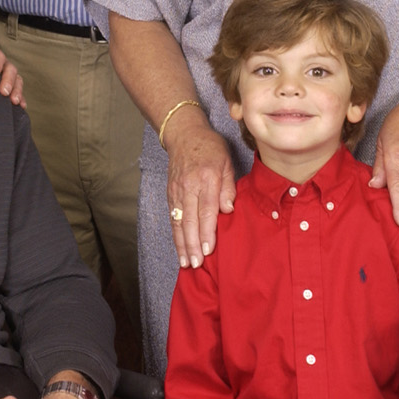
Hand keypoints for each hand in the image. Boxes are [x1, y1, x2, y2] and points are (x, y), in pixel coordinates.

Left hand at [0, 34, 24, 106]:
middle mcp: (2, 62)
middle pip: (10, 69)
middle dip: (8, 81)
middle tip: (4, 92)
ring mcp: (6, 73)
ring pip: (16, 79)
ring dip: (17, 90)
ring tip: (15, 101)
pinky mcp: (8, 83)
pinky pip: (17, 90)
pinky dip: (20, 97)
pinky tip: (21, 106)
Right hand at [163, 116, 235, 267]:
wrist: (184, 134)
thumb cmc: (210, 148)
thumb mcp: (227, 161)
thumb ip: (228, 186)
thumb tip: (228, 209)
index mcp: (206, 177)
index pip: (206, 209)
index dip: (207, 231)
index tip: (208, 250)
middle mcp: (189, 185)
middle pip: (189, 219)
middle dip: (192, 244)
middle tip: (196, 264)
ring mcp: (177, 190)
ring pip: (178, 221)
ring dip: (182, 244)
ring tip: (186, 263)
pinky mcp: (170, 193)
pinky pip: (172, 217)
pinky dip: (175, 235)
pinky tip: (179, 248)